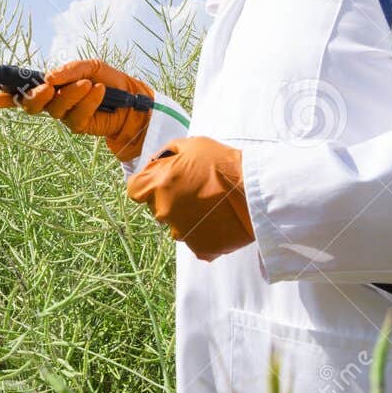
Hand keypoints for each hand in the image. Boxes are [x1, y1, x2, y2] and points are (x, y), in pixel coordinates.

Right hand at [0, 58, 152, 162]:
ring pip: (56, 109)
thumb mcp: (90, 66)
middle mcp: (53, 101)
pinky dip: (87, 101)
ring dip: (71, 94)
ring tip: (87, 84)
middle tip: (47, 87)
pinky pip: (76, 115)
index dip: (6, 93)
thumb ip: (68, 69)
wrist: (132, 100)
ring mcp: (64, 115)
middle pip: (31, 105)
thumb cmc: (108, 80)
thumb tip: (49, 78)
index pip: (23, 90)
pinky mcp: (78, 126)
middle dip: (35, 96)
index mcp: (50, 86)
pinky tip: (98, 91)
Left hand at [125, 136, 252, 260]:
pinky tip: (218, 219)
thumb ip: (166, 154)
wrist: (256, 192)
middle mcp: (164, 211)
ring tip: (210, 204)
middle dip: (169, 198)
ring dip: (186, 216)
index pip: (134, 189)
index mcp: (158, 185)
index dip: (147, 183)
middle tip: (194, 188)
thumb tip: (155, 164)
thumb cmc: (224, 164)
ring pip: (175, 225)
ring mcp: (181, 232)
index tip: (162, 180)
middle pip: (156, 207)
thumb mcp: (192, 144)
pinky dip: (203, 231)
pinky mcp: (200, 248)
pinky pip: (195, 239)